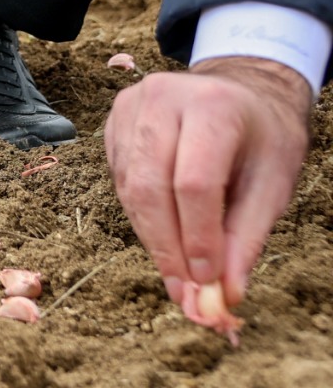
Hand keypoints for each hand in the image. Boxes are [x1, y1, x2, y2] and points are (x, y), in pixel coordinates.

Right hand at [106, 56, 314, 320]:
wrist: (242, 93)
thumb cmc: (263, 140)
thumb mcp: (273, 184)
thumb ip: (247, 237)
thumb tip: (225, 294)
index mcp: (213, 106)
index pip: (194, 182)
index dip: (197, 236)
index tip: (206, 281)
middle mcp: (163, 97)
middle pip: (149, 185)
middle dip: (165, 246)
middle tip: (183, 290)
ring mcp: (131, 104)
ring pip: (128, 185)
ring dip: (151, 237)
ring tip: (176, 272)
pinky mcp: (114, 118)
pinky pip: (119, 178)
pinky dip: (140, 216)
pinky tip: (164, 235)